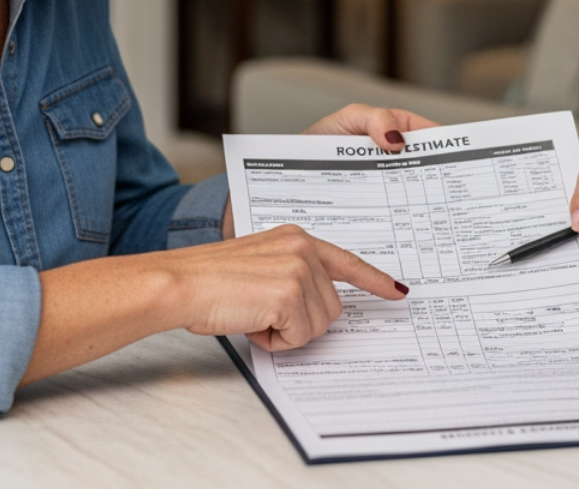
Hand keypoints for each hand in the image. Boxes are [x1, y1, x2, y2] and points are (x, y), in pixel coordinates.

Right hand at [174, 224, 407, 351]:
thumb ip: (293, 274)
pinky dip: (274, 341)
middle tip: (262, 311)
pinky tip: (251, 322)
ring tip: (253, 313)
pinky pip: (299, 338)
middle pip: (332, 307)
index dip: (374, 280)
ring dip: (286, 332)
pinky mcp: (290, 295)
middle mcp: (303, 248)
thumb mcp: (261, 265)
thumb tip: (316, 306)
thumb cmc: (210, 280)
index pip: (346, 260)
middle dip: (300, 321)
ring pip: (319, 325)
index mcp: (296, 238)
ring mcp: (299, 270)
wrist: (181, 283)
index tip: (396, 291)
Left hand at [221, 105, 437, 239]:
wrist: (271, 186)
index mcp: (389, 137)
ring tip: (439, 224)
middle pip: (425, 175)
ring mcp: (379, 195)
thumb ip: (371, 119)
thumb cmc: (306, 149)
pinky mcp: (367, 220)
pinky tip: (410, 243)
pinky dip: (403, 235)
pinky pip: (390, 226)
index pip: (427, 138)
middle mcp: (389, 167)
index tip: (463, 157)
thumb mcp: (341, 123)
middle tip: (456, 196)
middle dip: (441, 184)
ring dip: (425, 214)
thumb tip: (399, 138)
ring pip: (411, 204)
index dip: (448, 147)